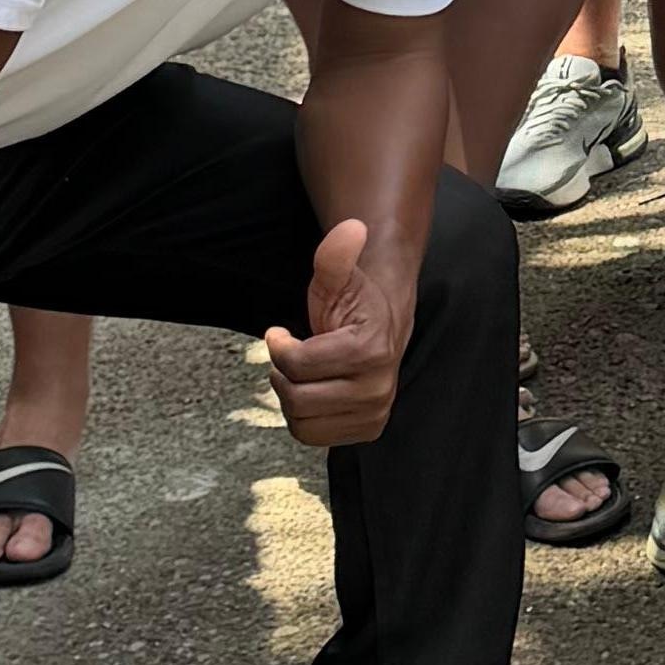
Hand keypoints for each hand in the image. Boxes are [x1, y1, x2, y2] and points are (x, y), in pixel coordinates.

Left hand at [264, 211, 410, 444]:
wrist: (385, 325)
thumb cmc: (355, 302)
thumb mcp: (337, 276)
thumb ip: (335, 255)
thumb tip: (351, 227)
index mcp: (370, 350)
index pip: (297, 365)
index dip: (280, 346)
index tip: (282, 333)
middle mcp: (378, 388)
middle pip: (296, 398)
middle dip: (284, 375)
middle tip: (292, 357)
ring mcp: (375, 412)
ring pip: (301, 423)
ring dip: (292, 397)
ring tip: (304, 375)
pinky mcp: (369, 429)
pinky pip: (314, 437)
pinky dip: (304, 418)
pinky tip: (314, 393)